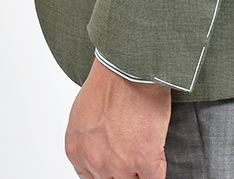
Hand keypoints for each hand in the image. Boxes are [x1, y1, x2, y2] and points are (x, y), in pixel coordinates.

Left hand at [66, 56, 171, 178]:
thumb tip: (101, 145)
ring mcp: (119, 164)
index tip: (118, 164)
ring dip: (140, 169)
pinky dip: (157, 172)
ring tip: (147, 150)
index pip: (91, 177)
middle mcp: (94, 161)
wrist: (129, 65)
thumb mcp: (85, 112)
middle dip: (123, 170)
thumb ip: (89, 137)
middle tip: (132, 154)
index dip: (107, 170)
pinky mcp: (143, 160)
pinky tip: (157, 156)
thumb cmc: (111, 77)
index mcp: (76, 149)